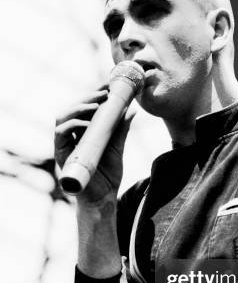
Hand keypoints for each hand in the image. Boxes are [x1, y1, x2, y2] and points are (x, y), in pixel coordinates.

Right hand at [55, 85, 136, 203]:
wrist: (104, 198)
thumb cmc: (108, 174)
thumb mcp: (117, 146)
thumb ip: (121, 129)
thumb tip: (132, 109)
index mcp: (82, 131)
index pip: (84, 107)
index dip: (94, 93)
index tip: (108, 84)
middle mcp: (71, 136)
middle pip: (72, 108)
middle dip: (87, 96)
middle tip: (104, 91)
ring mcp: (65, 145)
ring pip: (62, 117)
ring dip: (78, 107)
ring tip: (96, 103)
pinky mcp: (61, 155)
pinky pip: (60, 135)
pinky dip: (72, 125)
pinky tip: (85, 123)